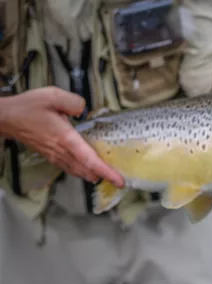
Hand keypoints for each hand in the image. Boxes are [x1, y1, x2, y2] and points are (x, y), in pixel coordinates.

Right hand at [0, 87, 124, 186]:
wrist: (4, 118)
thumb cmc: (28, 107)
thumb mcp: (52, 95)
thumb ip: (73, 102)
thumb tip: (83, 109)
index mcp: (66, 138)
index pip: (89, 159)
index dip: (106, 171)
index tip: (120, 181)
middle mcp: (61, 151)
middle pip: (86, 170)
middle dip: (104, 177)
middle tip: (119, 181)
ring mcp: (54, 155)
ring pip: (77, 171)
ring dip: (93, 175)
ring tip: (107, 177)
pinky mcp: (49, 155)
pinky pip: (69, 168)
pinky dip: (81, 171)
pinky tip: (87, 171)